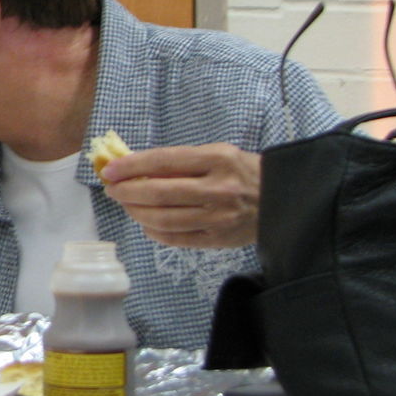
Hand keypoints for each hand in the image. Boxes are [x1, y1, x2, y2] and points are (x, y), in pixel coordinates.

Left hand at [99, 144, 260, 247]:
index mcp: (218, 160)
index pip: (164, 161)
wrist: (285, 201)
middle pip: (159, 193)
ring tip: (126, 204)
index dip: (131, 166)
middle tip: (112, 189)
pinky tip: (145, 223)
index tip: (110, 170)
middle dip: (127, 191)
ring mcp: (218, 218)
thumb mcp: (218, 155)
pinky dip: (154, 231)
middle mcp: (218, 189)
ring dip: (136, 212)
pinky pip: (176, 238)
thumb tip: (136, 167)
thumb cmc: (245, 172)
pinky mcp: (218, 240)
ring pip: (163, 218)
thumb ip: (181, 162)